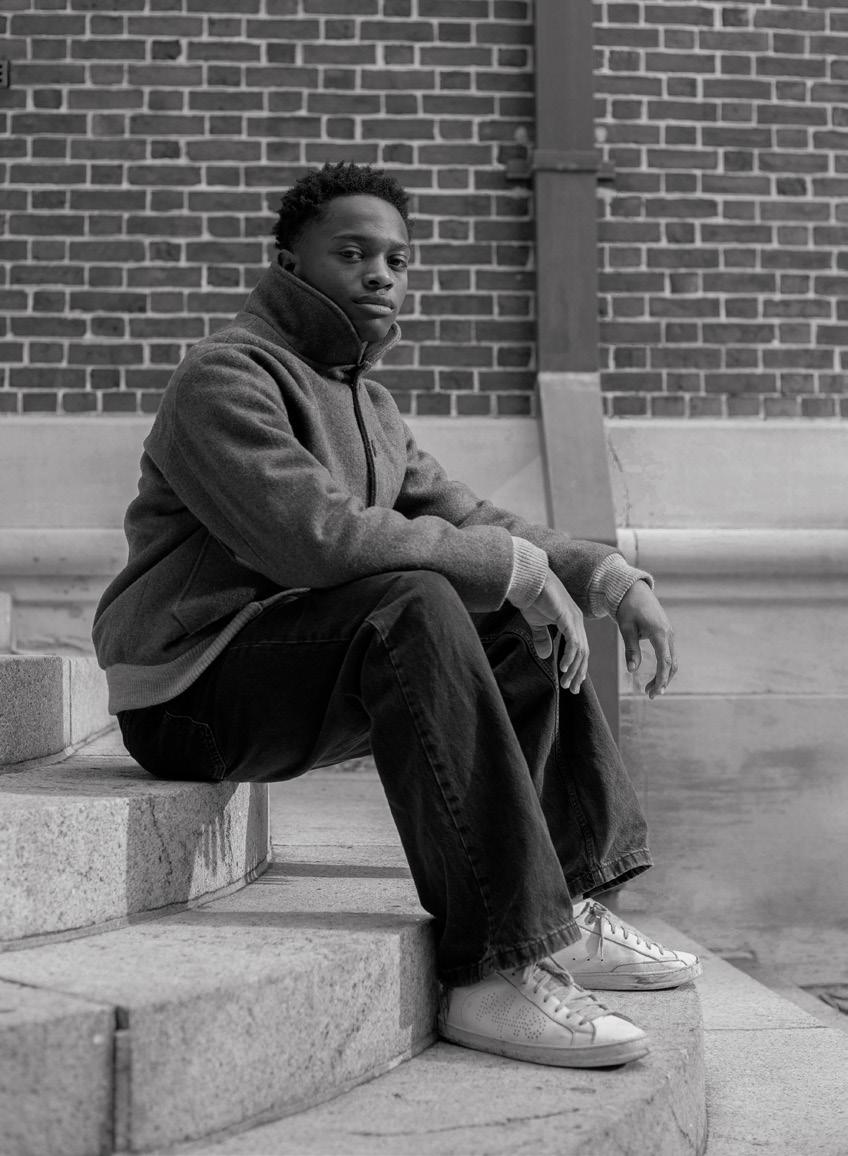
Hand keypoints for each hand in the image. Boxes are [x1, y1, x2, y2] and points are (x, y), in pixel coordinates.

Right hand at [520, 569, 588, 693]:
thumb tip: (545, 656)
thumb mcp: (537, 623)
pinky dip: (569, 656)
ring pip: (580, 650)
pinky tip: (563, 668)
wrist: (527, 580)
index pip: (580, 648)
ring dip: (574, 668)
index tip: (574, 682)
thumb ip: (543, 638)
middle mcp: (576, 620)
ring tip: (566, 683)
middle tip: (571, 689)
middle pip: (583, 652)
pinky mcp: (567, 617)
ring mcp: (574, 619)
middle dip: (578, 672)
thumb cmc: (531, 598)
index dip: (578, 666)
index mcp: (572, 621)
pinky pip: (572, 642)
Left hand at [616, 581, 677, 698]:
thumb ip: (631, 649)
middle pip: (672, 663)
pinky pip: (669, 653)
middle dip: (663, 680)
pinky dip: (664, 666)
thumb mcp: (626, 628)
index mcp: (660, 633)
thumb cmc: (628, 608)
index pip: (665, 661)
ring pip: (672, 660)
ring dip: (664, 675)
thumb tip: (632, 670)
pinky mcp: (667, 634)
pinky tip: (655, 675)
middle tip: (650, 695)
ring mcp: (670, 634)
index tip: (656, 692)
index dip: (662, 678)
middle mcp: (669, 634)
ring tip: (649, 688)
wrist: (634, 590)